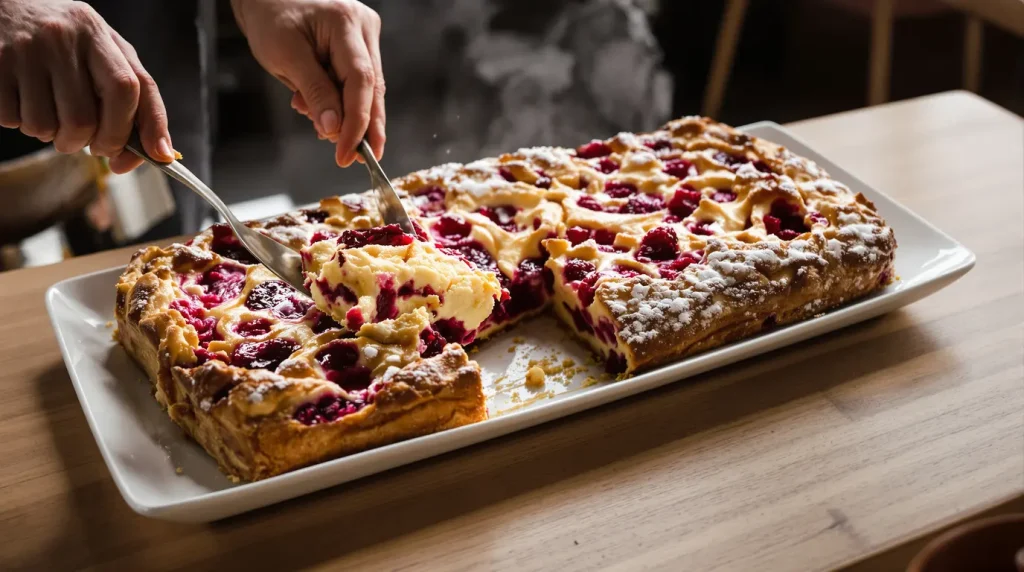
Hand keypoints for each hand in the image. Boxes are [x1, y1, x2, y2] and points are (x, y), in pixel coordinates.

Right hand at [0, 0, 172, 172]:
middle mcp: (62, 38)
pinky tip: (21, 99)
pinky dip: (20, 123)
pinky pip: (14, 120)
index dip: (146, 127)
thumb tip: (159, 151)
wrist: (1, 5)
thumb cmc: (60, 39)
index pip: (131, 87)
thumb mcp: (99, 48)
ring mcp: (25, 51)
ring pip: (47, 127)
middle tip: (86, 141)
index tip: (157, 156)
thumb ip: (131, 92)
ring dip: (51, 135)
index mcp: (96, 34)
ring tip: (48, 111)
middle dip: (91, 143)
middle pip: (86, 120)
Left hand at [230, 0, 384, 166]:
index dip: (357, 122)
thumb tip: (334, 129)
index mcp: (344, 22)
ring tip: (328, 135)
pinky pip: (358, 83)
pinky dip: (343, 104)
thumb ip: (313, 91)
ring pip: (368, 89)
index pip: (360, 80)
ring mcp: (365, 36)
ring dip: (350, 118)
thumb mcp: (285, 57)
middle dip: (364, 127)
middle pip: (372, 87)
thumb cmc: (271, 19)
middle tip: (355, 158)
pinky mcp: (361, 46)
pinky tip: (326, 116)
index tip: (346, 152)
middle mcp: (363, 27)